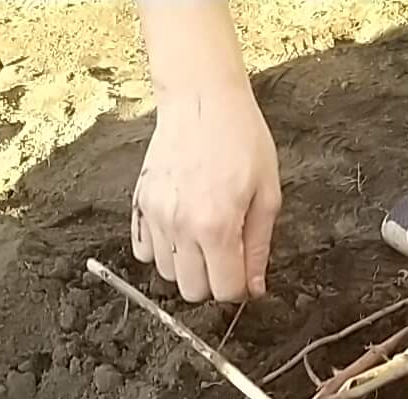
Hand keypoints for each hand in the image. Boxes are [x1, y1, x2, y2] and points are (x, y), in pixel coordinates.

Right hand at [133, 80, 281, 300]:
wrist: (202, 98)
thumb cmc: (239, 137)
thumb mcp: (267, 193)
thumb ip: (259, 246)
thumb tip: (254, 287)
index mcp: (217, 226)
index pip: (224, 290)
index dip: (239, 287)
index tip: (244, 272)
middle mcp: (181, 226)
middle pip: (192, 291)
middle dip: (212, 281)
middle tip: (225, 255)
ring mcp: (156, 216)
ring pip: (167, 275)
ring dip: (187, 266)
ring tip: (202, 236)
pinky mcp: (140, 204)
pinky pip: (143, 251)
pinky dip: (161, 250)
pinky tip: (180, 230)